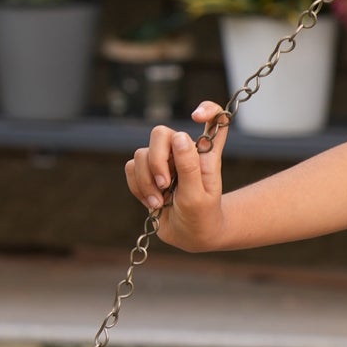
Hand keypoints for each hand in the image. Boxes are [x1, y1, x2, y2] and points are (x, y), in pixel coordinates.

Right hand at [124, 101, 229, 250]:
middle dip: (156, 160)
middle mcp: (183, 152)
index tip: (196, 117)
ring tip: (161, 201)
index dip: (208, 109)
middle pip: (160, 133)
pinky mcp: (147, 172)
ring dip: (147, 181)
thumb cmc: (201, 217)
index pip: (215, 119)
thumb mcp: (198, 196)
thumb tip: (180, 136)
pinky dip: (138, 187)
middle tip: (165, 184)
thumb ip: (189, 167)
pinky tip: (153, 202)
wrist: (189, 236)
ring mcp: (164, 161)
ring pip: (141, 153)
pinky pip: (131, 168)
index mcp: (204, 154)